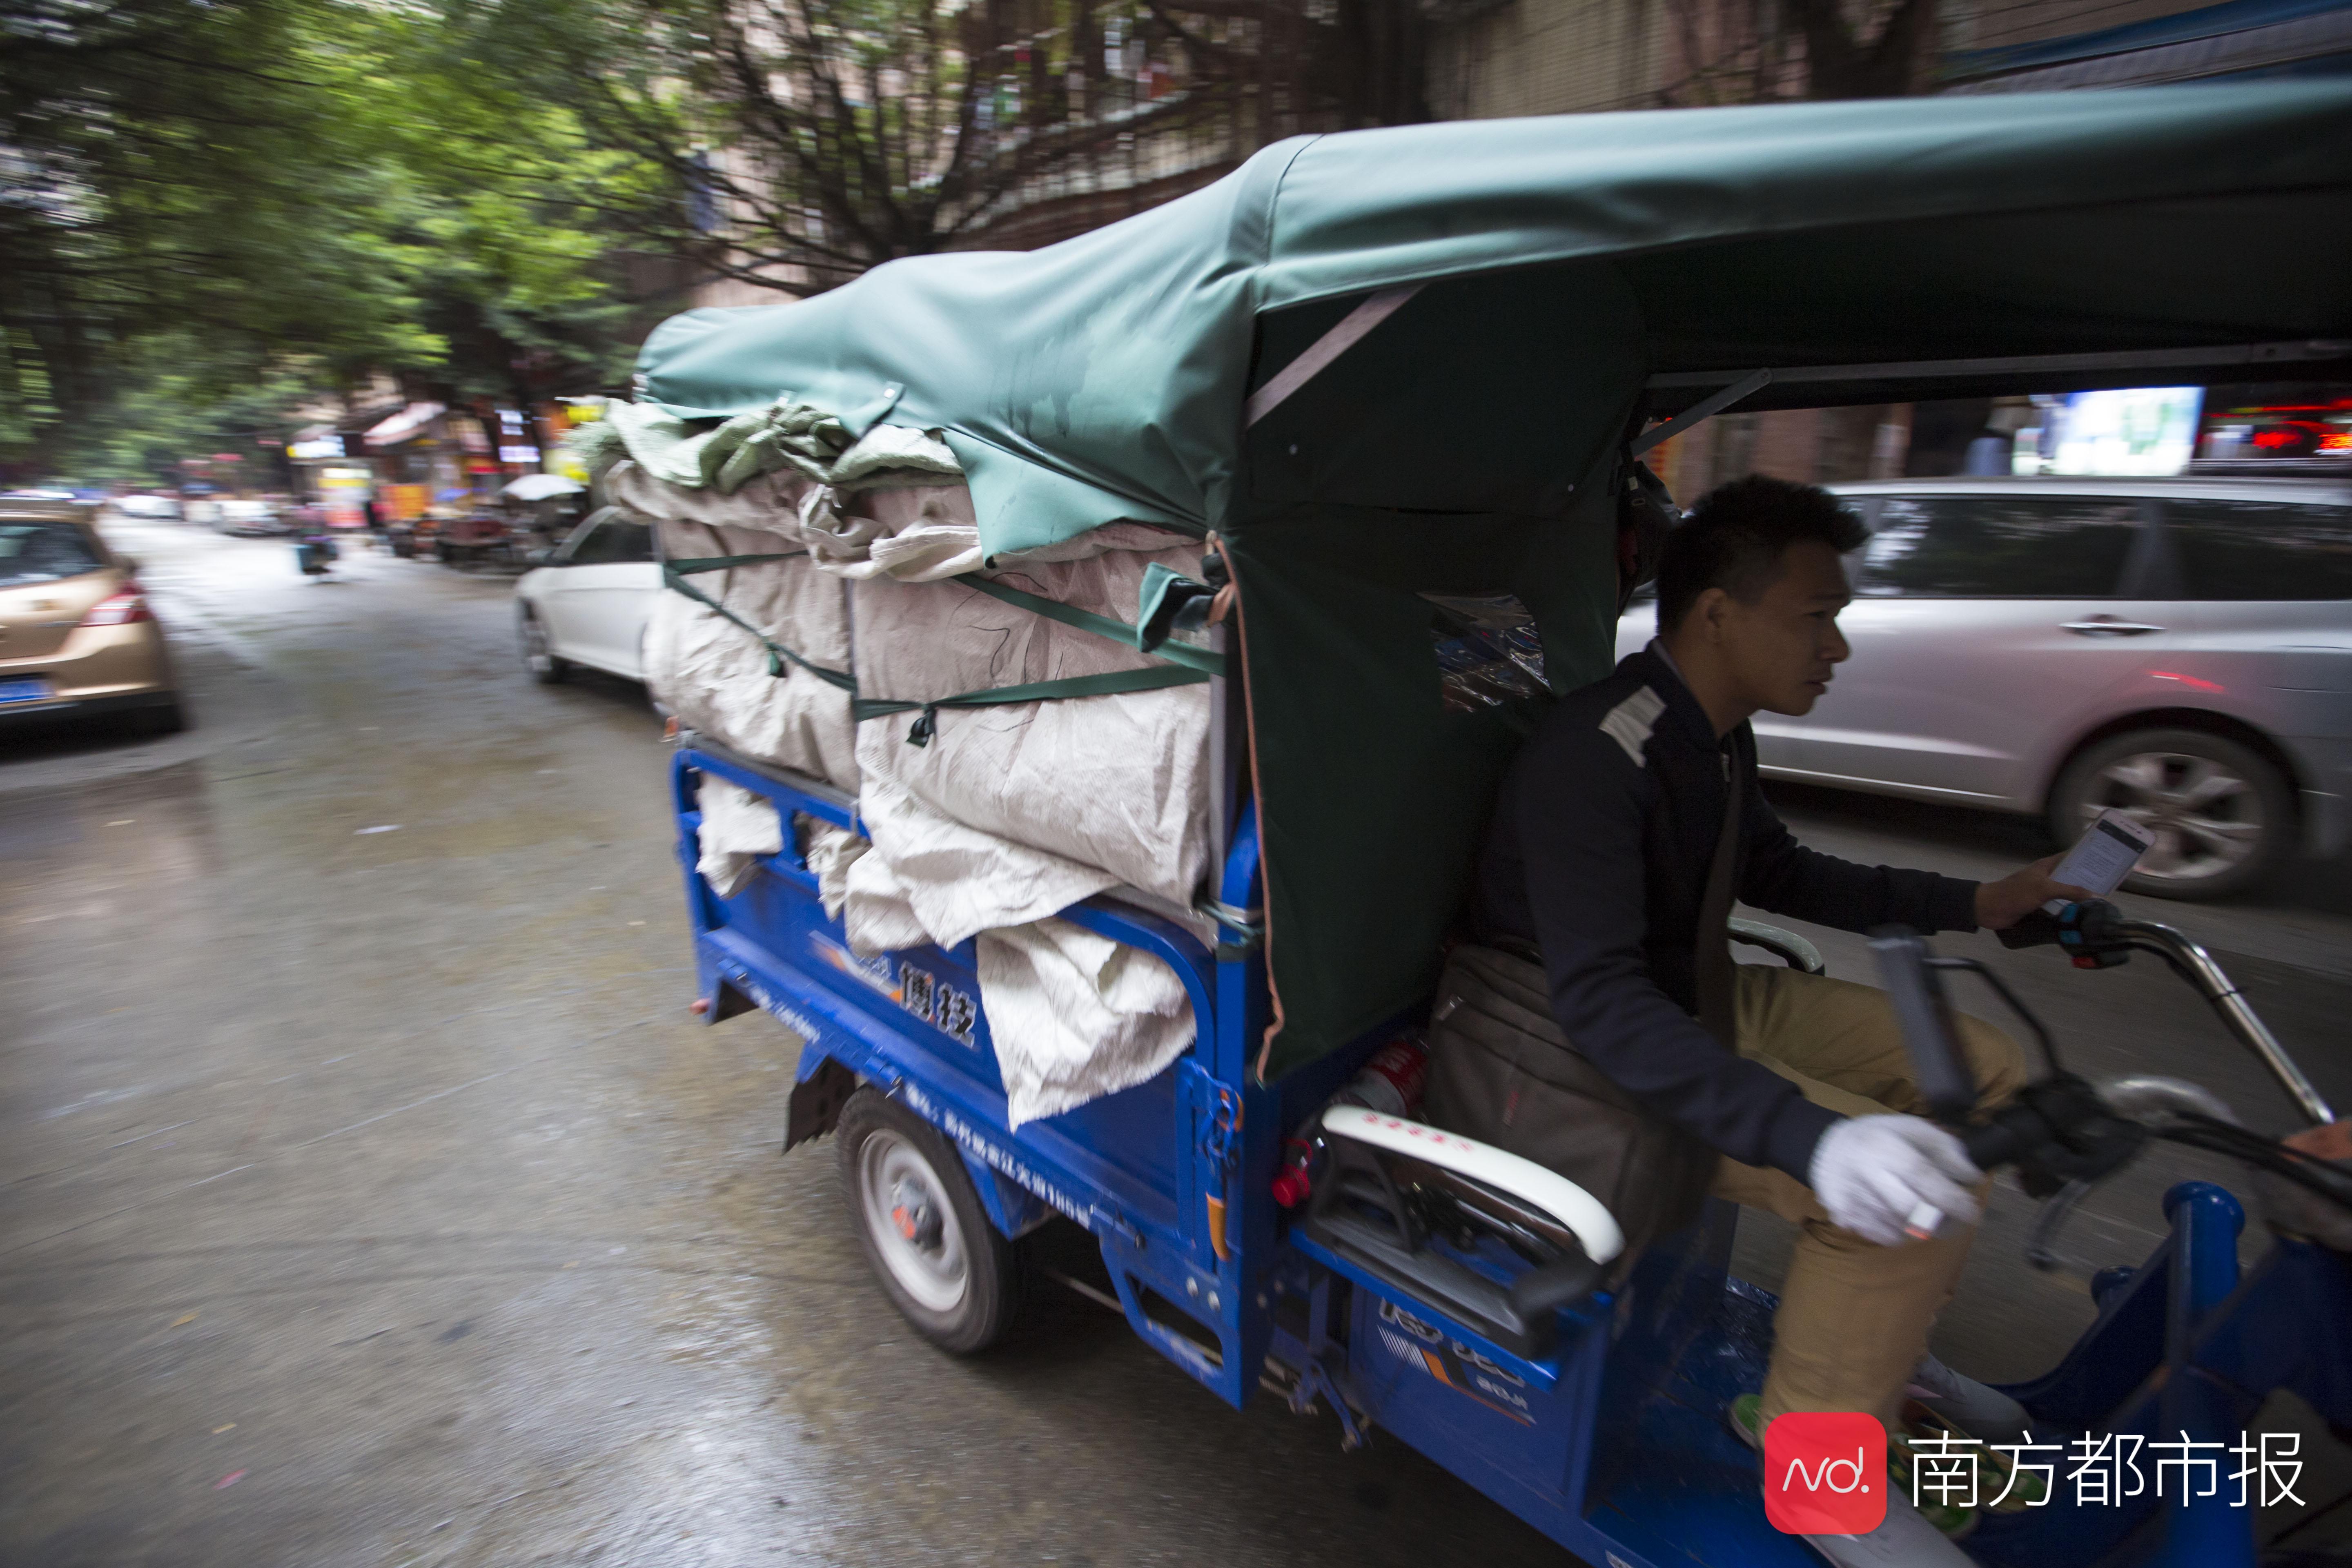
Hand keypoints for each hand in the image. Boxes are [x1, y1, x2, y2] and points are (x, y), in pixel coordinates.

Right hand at [1809, 1114, 1982, 1245]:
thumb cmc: (1880, 1138)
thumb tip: (1972, 1178)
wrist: (1828, 1150)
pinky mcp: (1845, 1219)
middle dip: (1942, 1221)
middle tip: (1957, 1221)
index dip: (1951, 1196)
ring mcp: (1852, 1200)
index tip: (1973, 1209)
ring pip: (1902, 1229)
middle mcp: (1864, 1174)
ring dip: (1924, 1227)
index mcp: (1882, 1146)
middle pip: (1911, 1209)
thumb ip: (1944, 1148)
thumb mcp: (1911, 1128)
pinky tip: (1900, 1216)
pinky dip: (1903, 1233)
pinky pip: (1888, 1238)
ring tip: (1927, 1212)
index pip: (1920, 1175)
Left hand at [1974, 854, 2094, 930]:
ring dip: (2077, 900)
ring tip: (2100, 905)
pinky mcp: (2039, 907)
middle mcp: (2046, 878)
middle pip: (2070, 878)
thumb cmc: (2015, 893)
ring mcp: (2042, 893)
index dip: (2086, 858)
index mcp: (2046, 867)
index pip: (2070, 857)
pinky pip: (2057, 908)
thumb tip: (2095, 895)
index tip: (2105, 862)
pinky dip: (2067, 911)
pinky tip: (2081, 917)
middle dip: (2087, 882)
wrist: (1990, 910)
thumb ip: (2070, 891)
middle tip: (2108, 888)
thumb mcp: (2045, 889)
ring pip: (2065, 895)